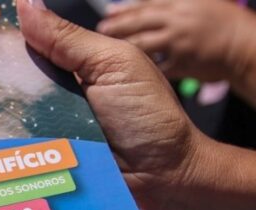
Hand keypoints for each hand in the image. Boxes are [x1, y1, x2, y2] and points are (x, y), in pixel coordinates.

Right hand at [18, 0, 255, 209]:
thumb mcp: (114, 65)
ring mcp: (42, 140)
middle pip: (4, 90)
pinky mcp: (40, 171)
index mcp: (68, 73)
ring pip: (1, 127)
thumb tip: (25, 6)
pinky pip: (11, 162)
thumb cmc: (150, 120)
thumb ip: (68, 40)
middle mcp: (50, 105)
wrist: (166, 183)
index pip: (23, 53)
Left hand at [97, 0, 255, 82]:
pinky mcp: (182, 63)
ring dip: (125, 45)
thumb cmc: (222, 26)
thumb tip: (140, 7)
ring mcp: (179, 42)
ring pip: (144, 43)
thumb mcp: (198, 5)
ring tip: (109, 48)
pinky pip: (157, 66)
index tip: (110, 12)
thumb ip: (169, 9)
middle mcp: (178, 20)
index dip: (125, 9)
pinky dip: (144, 68)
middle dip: (118, 25)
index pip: (146, 4)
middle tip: (102, 28)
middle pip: (140, 21)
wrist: (245, 46)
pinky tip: (131, 70)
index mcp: (181, 4)